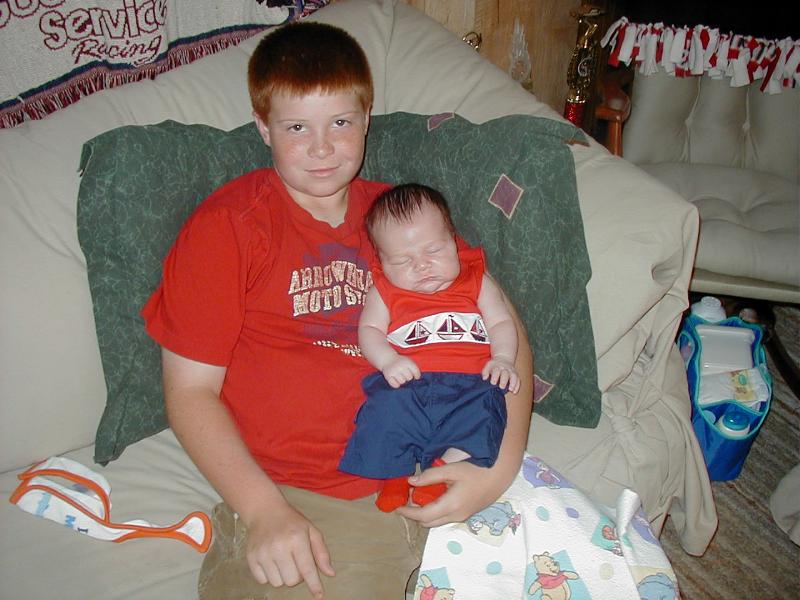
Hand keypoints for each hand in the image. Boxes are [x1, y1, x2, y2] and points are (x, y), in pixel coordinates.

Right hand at [244, 499, 333, 599]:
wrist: (265, 511)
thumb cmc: (291, 522)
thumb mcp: (311, 531)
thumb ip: (322, 553)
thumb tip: (330, 573)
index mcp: (297, 539)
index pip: (307, 569)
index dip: (314, 585)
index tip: (319, 595)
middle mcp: (279, 547)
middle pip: (292, 581)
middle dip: (297, 576)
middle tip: (296, 561)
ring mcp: (263, 553)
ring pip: (278, 583)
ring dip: (283, 576)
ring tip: (283, 559)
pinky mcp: (251, 558)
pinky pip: (263, 581)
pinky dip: (269, 575)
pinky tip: (271, 561)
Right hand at [381, 356, 420, 388]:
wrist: (388, 359)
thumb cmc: (401, 362)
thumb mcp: (409, 361)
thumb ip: (414, 368)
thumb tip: (417, 379)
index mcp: (407, 362)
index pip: (416, 372)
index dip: (417, 375)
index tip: (415, 376)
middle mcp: (400, 366)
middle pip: (409, 378)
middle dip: (408, 377)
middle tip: (405, 374)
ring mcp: (394, 371)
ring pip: (402, 382)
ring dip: (402, 381)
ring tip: (400, 377)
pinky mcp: (388, 376)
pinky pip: (395, 385)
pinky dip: (396, 384)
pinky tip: (396, 380)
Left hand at [395, 460, 510, 527]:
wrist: (500, 475)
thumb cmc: (477, 470)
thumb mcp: (451, 469)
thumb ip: (430, 476)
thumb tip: (411, 481)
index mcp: (451, 506)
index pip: (423, 515)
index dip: (408, 512)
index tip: (396, 507)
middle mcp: (455, 516)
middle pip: (428, 522)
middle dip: (414, 514)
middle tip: (405, 501)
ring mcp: (462, 517)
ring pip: (437, 521)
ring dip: (424, 513)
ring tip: (417, 498)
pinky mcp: (465, 514)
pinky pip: (445, 517)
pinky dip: (434, 511)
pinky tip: (433, 497)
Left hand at [482, 357, 519, 392]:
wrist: (503, 360)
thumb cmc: (494, 366)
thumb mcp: (488, 366)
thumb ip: (485, 372)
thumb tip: (484, 378)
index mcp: (497, 367)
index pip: (496, 371)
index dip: (495, 377)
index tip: (493, 383)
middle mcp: (505, 369)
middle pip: (506, 374)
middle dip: (504, 381)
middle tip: (501, 387)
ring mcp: (511, 372)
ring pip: (514, 376)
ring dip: (513, 383)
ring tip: (510, 390)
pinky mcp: (516, 375)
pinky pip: (518, 380)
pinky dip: (517, 386)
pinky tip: (514, 392)